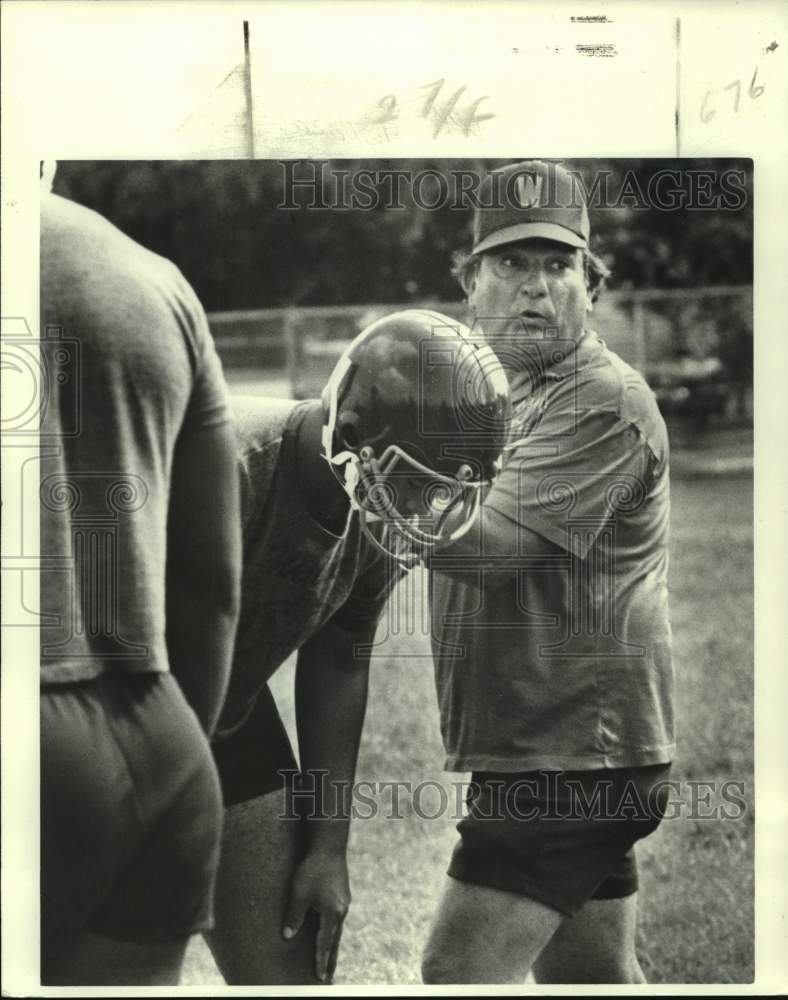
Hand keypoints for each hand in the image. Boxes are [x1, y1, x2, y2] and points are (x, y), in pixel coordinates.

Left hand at [282, 849, 349, 982]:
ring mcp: (343, 903)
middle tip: (328, 979)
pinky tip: (329, 935)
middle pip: (335, 941)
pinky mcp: (342, 896)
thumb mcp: (299, 892)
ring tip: (329, 963)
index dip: (321, 960)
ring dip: (332, 947)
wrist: (328, 847)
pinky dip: (333, 933)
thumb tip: (287, 936)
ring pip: (337, 931)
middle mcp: (341, 911)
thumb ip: (294, 916)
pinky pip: (337, 920)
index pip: (325, 943)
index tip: (319, 977)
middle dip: (330, 961)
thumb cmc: (312, 869)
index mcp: (332, 913)